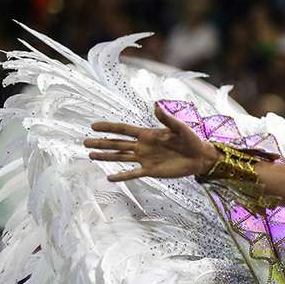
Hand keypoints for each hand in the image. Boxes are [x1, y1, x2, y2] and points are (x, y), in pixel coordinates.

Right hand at [84, 102, 217, 181]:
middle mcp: (143, 146)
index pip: (124, 129)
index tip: (93, 125)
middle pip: (117, 144)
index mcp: (148, 134)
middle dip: (101, 143)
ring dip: (106, 157)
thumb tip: (155, 105)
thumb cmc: (192, 140)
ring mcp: (145, 159)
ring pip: (121, 158)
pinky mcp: (150, 171)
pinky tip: (109, 178)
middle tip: (84, 142)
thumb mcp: (180, 128)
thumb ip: (166, 119)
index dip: (109, 127)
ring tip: (91, 156)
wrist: (200, 158)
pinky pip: (133, 174)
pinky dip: (122, 176)